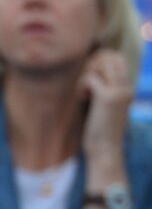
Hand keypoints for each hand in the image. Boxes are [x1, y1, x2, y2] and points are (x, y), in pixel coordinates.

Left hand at [80, 49, 132, 171]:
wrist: (105, 152)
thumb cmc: (98, 133)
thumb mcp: (101, 108)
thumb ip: (99, 91)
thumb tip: (84, 76)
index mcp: (127, 88)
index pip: (117, 59)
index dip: (99, 60)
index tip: (85, 76)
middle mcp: (126, 86)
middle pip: (111, 56)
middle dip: (92, 63)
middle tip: (81, 82)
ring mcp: (119, 91)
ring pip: (102, 63)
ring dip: (86, 73)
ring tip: (82, 92)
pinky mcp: (107, 97)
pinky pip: (90, 79)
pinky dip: (80, 86)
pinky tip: (80, 99)